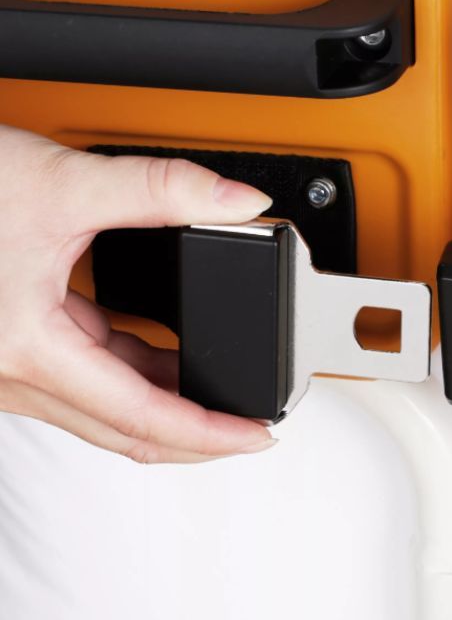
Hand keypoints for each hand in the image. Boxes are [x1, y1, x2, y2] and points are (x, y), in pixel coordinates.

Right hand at [0, 126, 276, 462]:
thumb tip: (238, 200)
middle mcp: (10, 374)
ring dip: (165, 404)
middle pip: (124, 429)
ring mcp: (7, 369)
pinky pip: (82, 381)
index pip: (140, 415)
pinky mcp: (11, 349)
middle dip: (197, 434)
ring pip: (102, 408)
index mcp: (25, 348)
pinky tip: (166, 358)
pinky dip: (131, 376)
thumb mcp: (61, 182)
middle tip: (253, 429)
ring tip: (224, 391)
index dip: (210, 432)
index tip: (259, 437)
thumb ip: (162, 189)